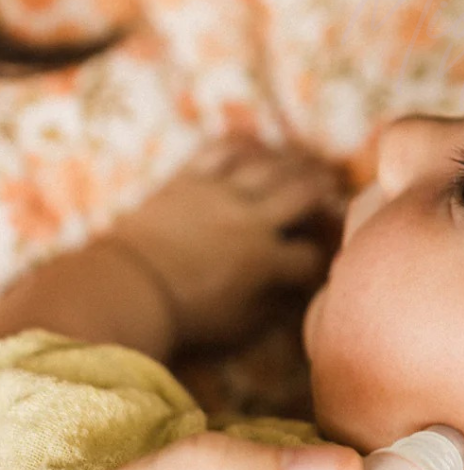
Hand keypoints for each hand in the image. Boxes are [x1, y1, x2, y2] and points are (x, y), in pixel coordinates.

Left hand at [105, 136, 346, 350]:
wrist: (122, 289)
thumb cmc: (181, 315)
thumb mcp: (235, 326)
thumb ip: (271, 310)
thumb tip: (296, 298)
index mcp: (263, 261)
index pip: (310, 255)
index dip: (323, 256)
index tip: (325, 257)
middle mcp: (250, 220)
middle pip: (303, 193)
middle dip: (324, 190)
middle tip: (334, 186)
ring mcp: (219, 193)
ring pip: (271, 165)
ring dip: (296, 161)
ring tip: (309, 161)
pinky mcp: (190, 178)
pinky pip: (224, 148)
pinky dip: (246, 144)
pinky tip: (260, 145)